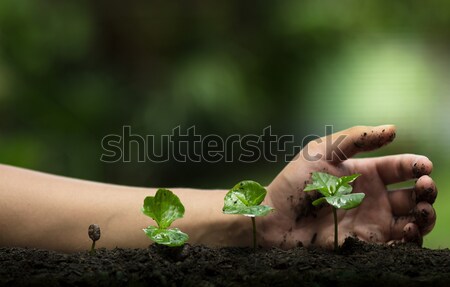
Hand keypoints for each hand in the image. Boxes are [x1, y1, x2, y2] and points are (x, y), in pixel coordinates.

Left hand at [263, 125, 436, 247]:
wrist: (276, 219)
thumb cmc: (294, 183)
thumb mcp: (321, 151)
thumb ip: (355, 137)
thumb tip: (393, 129)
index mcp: (364, 173)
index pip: (399, 168)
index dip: (415, 166)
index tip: (423, 167)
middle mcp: (372, 198)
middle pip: (412, 195)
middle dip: (426, 191)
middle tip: (424, 188)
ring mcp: (370, 221)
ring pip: (411, 220)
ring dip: (423, 217)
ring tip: (419, 212)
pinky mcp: (365, 244)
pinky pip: (396, 245)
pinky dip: (409, 240)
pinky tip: (406, 231)